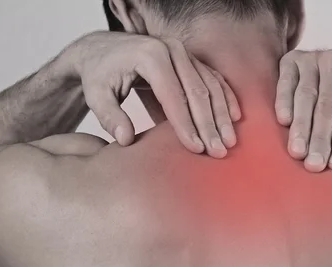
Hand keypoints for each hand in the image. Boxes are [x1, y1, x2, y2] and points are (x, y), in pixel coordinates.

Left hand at [66, 31, 240, 156]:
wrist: (103, 50)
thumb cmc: (99, 75)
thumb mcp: (97, 94)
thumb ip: (109, 116)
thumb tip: (125, 139)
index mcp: (150, 56)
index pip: (173, 96)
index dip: (185, 124)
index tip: (196, 148)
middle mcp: (172, 51)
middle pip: (197, 92)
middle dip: (209, 125)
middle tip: (218, 151)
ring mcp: (184, 54)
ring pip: (211, 86)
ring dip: (222, 115)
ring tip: (229, 141)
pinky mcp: (191, 60)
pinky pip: (214, 80)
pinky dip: (225, 99)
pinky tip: (234, 118)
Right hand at [275, 50, 331, 171]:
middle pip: (326, 106)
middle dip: (320, 139)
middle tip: (314, 165)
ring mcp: (311, 58)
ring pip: (305, 97)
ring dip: (301, 127)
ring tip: (298, 152)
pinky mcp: (290, 60)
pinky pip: (285, 84)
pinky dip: (284, 103)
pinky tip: (284, 123)